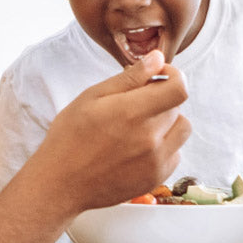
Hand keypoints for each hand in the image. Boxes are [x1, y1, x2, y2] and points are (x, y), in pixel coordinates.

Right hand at [32, 50, 191, 211]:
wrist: (61, 183)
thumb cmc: (69, 137)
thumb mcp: (92, 97)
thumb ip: (129, 77)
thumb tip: (157, 59)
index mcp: (133, 112)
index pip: (179, 88)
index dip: (174, 76)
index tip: (159, 76)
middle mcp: (150, 138)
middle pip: (177, 107)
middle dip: (160, 99)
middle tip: (133, 105)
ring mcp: (155, 161)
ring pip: (181, 129)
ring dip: (167, 122)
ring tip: (140, 127)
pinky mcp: (155, 178)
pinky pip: (175, 153)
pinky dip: (164, 146)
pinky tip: (139, 147)